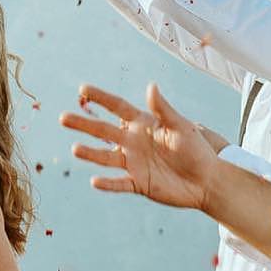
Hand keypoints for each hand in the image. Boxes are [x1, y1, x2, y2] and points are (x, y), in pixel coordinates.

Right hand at [60, 82, 217, 209]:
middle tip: (63, 117)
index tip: (83, 89)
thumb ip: (163, 109)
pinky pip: (119, 183)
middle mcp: (133, 142)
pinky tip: (94, 181)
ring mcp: (133, 163)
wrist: (206, 180)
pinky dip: (107, 184)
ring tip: (75, 148)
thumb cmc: (196, 149)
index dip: (101, 98)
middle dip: (84, 124)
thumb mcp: (182, 126)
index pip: (118, 108)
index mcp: (143, 124)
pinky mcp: (138, 184)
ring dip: (90, 153)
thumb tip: (150, 86)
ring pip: (106, 158)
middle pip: (104, 131)